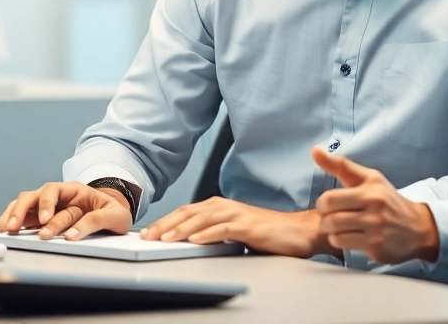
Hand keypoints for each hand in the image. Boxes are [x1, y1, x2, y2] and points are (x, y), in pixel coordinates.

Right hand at [0, 181, 132, 241]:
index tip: (45, 221)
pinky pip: (23, 214)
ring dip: (15, 214)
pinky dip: (12, 219)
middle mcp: (60, 196)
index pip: (55, 190)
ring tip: (6, 229)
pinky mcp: (43, 218)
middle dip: (24, 209)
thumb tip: (71, 236)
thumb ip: (96, 221)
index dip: (47, 204)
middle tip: (16, 226)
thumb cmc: (114, 213)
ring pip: (26, 202)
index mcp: (77, 190)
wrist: (113, 215)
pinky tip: (6, 228)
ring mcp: (49, 206)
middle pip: (35, 194)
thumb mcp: (115, 216)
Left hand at [140, 197, 334, 256]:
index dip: (165, 221)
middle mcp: (226, 206)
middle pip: (189, 213)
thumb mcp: (233, 230)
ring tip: (166, 238)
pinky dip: (209, 234)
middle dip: (166, 224)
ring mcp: (238, 214)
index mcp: (220, 206)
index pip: (186, 212)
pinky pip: (225, 229)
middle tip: (149, 236)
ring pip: (204, 219)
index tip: (148, 232)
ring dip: (182, 228)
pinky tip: (196, 240)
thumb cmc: (267, 232)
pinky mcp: (250, 226)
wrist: (299, 231)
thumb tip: (187, 240)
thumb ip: (213, 231)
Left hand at [312, 146, 440, 264]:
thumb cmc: (387, 200)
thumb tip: (314, 150)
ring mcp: (376, 227)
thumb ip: (340, 165)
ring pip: (335, 232)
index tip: (329, 204)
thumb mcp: (369, 178)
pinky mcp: (376, 246)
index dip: (323, 203)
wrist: (417, 227)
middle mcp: (375, 206)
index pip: (330, 198)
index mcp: (371, 187)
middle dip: (325, 218)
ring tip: (340, 227)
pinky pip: (343, 244)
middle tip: (331, 217)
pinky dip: (340, 240)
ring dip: (331, 231)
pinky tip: (348, 236)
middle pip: (329, 217)